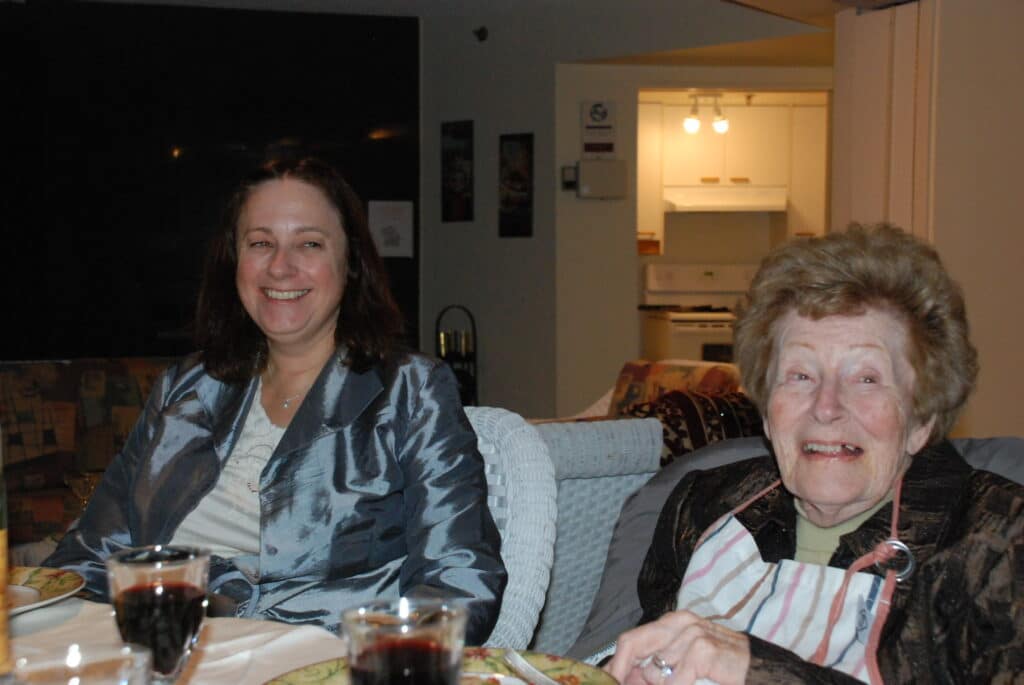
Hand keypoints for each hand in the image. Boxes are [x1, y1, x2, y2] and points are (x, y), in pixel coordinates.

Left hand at [605, 610, 749, 684]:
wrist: (764, 674)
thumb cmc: (722, 671)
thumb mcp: (683, 668)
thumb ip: (655, 671)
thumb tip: (623, 678)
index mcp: (671, 624)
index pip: (630, 641)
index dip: (615, 666)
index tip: (607, 683)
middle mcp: (679, 623)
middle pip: (632, 644)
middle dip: (622, 672)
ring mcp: (692, 633)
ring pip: (655, 670)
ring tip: (691, 681)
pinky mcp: (704, 649)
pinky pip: (676, 679)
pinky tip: (699, 683)